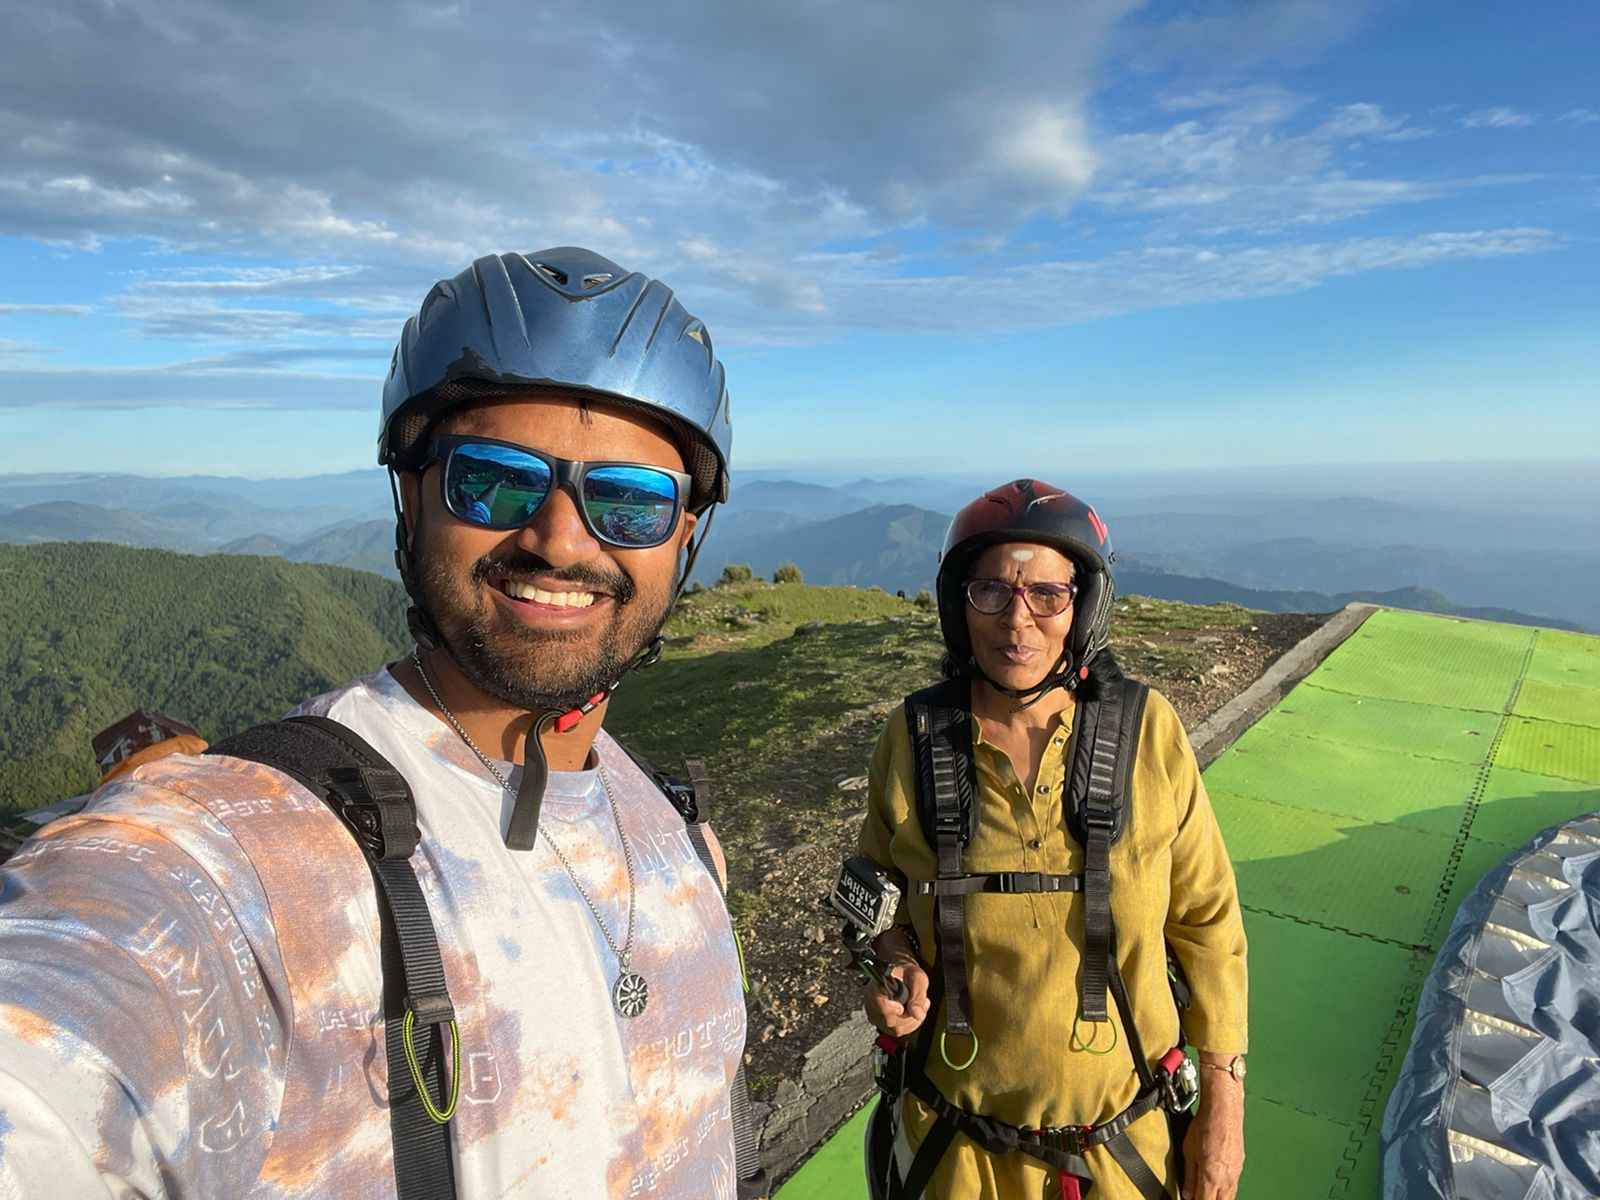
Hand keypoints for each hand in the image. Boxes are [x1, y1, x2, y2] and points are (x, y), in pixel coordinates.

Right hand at [863, 957, 929, 1036]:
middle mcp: (872, 1002)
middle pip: (889, 1021)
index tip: (902, 1007)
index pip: (878, 1004)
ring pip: (895, 1029)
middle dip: (910, 1015)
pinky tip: (912, 1011)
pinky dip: (910, 1024)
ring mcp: (876, 1014)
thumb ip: (918, 995)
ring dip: (912, 1020)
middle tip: (922, 1001)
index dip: (891, 1009)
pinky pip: (898, 1031)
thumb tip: (918, 1015)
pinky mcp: (882, 1023)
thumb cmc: (907, 973)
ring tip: (918, 1004)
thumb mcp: (917, 978)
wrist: (899, 975)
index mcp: (877, 986)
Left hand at [1181, 1076, 1244, 1199]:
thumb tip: (1186, 1193)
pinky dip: (1225, 1191)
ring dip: (1218, 1199)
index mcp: (1211, 1178)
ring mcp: (1236, 1174)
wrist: (1223, 1111)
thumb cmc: (1205, 1126)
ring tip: (1207, 1194)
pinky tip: (1218, 1187)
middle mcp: (1227, 1180)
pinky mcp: (1240, 1166)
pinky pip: (1234, 1187)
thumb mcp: (1189, 1152)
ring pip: (1229, 1198)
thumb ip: (1189, 1176)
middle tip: (1198, 1197)